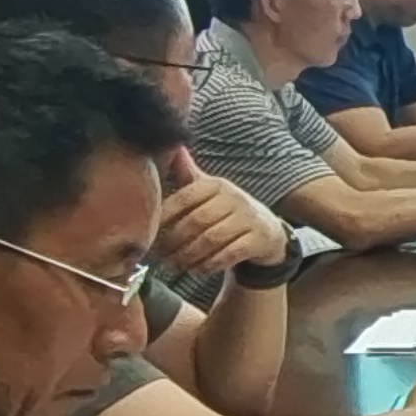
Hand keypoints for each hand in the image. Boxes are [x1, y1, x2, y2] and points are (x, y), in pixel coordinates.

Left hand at [156, 151, 290, 279]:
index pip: (183, 200)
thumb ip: (187, 172)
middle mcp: (234, 198)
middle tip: (160, 259)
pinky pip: (229, 254)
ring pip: (211, 240)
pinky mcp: (258, 239)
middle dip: (174, 243)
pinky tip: (198, 271)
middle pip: (195, 222)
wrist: (267, 231)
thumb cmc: (229, 211)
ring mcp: (248, 218)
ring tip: (176, 267)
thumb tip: (171, 145)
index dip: (163, 219)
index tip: (148, 235)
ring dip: (189, 257)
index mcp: (216, 185)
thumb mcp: (210, 190)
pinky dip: (210, 265)